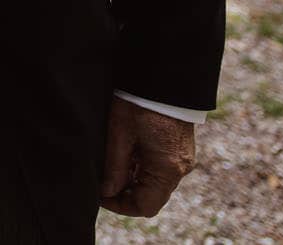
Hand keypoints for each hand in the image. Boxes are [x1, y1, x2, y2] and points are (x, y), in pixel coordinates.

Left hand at [99, 98, 197, 216]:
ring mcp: (182, 158)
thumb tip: (106, 192)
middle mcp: (180, 168)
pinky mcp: (179, 148)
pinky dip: (141, 167)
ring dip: (132, 179)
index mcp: (167, 169)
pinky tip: (125, 153)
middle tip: (101, 180)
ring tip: (110, 163)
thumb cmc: (140, 102)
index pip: (145, 206)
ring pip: (154, 182)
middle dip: (125, 192)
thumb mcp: (119, 134)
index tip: (100, 195)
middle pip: (151, 196)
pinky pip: (160, 168)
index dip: (120, 206)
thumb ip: (114, 167)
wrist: (164, 76)